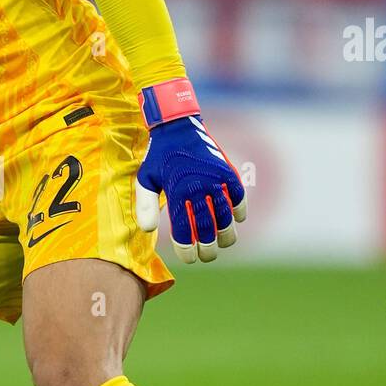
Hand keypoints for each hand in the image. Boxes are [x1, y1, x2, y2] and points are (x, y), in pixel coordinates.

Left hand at [134, 80, 246, 263]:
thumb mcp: (145, 179)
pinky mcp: (227, 172)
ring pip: (226, 216)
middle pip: (207, 228)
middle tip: (207, 256)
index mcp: (177, 192)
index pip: (184, 230)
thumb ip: (145, 205)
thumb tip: (147, 231)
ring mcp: (215, 179)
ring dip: (227, 234)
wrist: (177, 127)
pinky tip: (236, 220)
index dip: (188, 249)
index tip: (190, 258)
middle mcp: (198, 187)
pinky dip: (239, 210)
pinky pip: (238, 196)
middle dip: (208, 248)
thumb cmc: (159, 157)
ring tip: (224, 244)